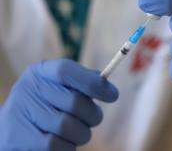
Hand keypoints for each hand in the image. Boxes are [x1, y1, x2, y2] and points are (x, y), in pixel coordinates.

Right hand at [0, 59, 117, 149]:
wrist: (16, 125)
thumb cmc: (48, 102)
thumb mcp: (62, 86)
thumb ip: (83, 81)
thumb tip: (106, 85)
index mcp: (42, 71)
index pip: (67, 71)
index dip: (94, 83)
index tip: (113, 95)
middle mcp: (28, 87)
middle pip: (74, 101)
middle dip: (93, 113)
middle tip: (95, 117)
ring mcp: (19, 112)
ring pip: (67, 126)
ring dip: (82, 133)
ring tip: (79, 131)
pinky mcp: (16, 137)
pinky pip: (55, 145)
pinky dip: (68, 146)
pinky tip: (65, 141)